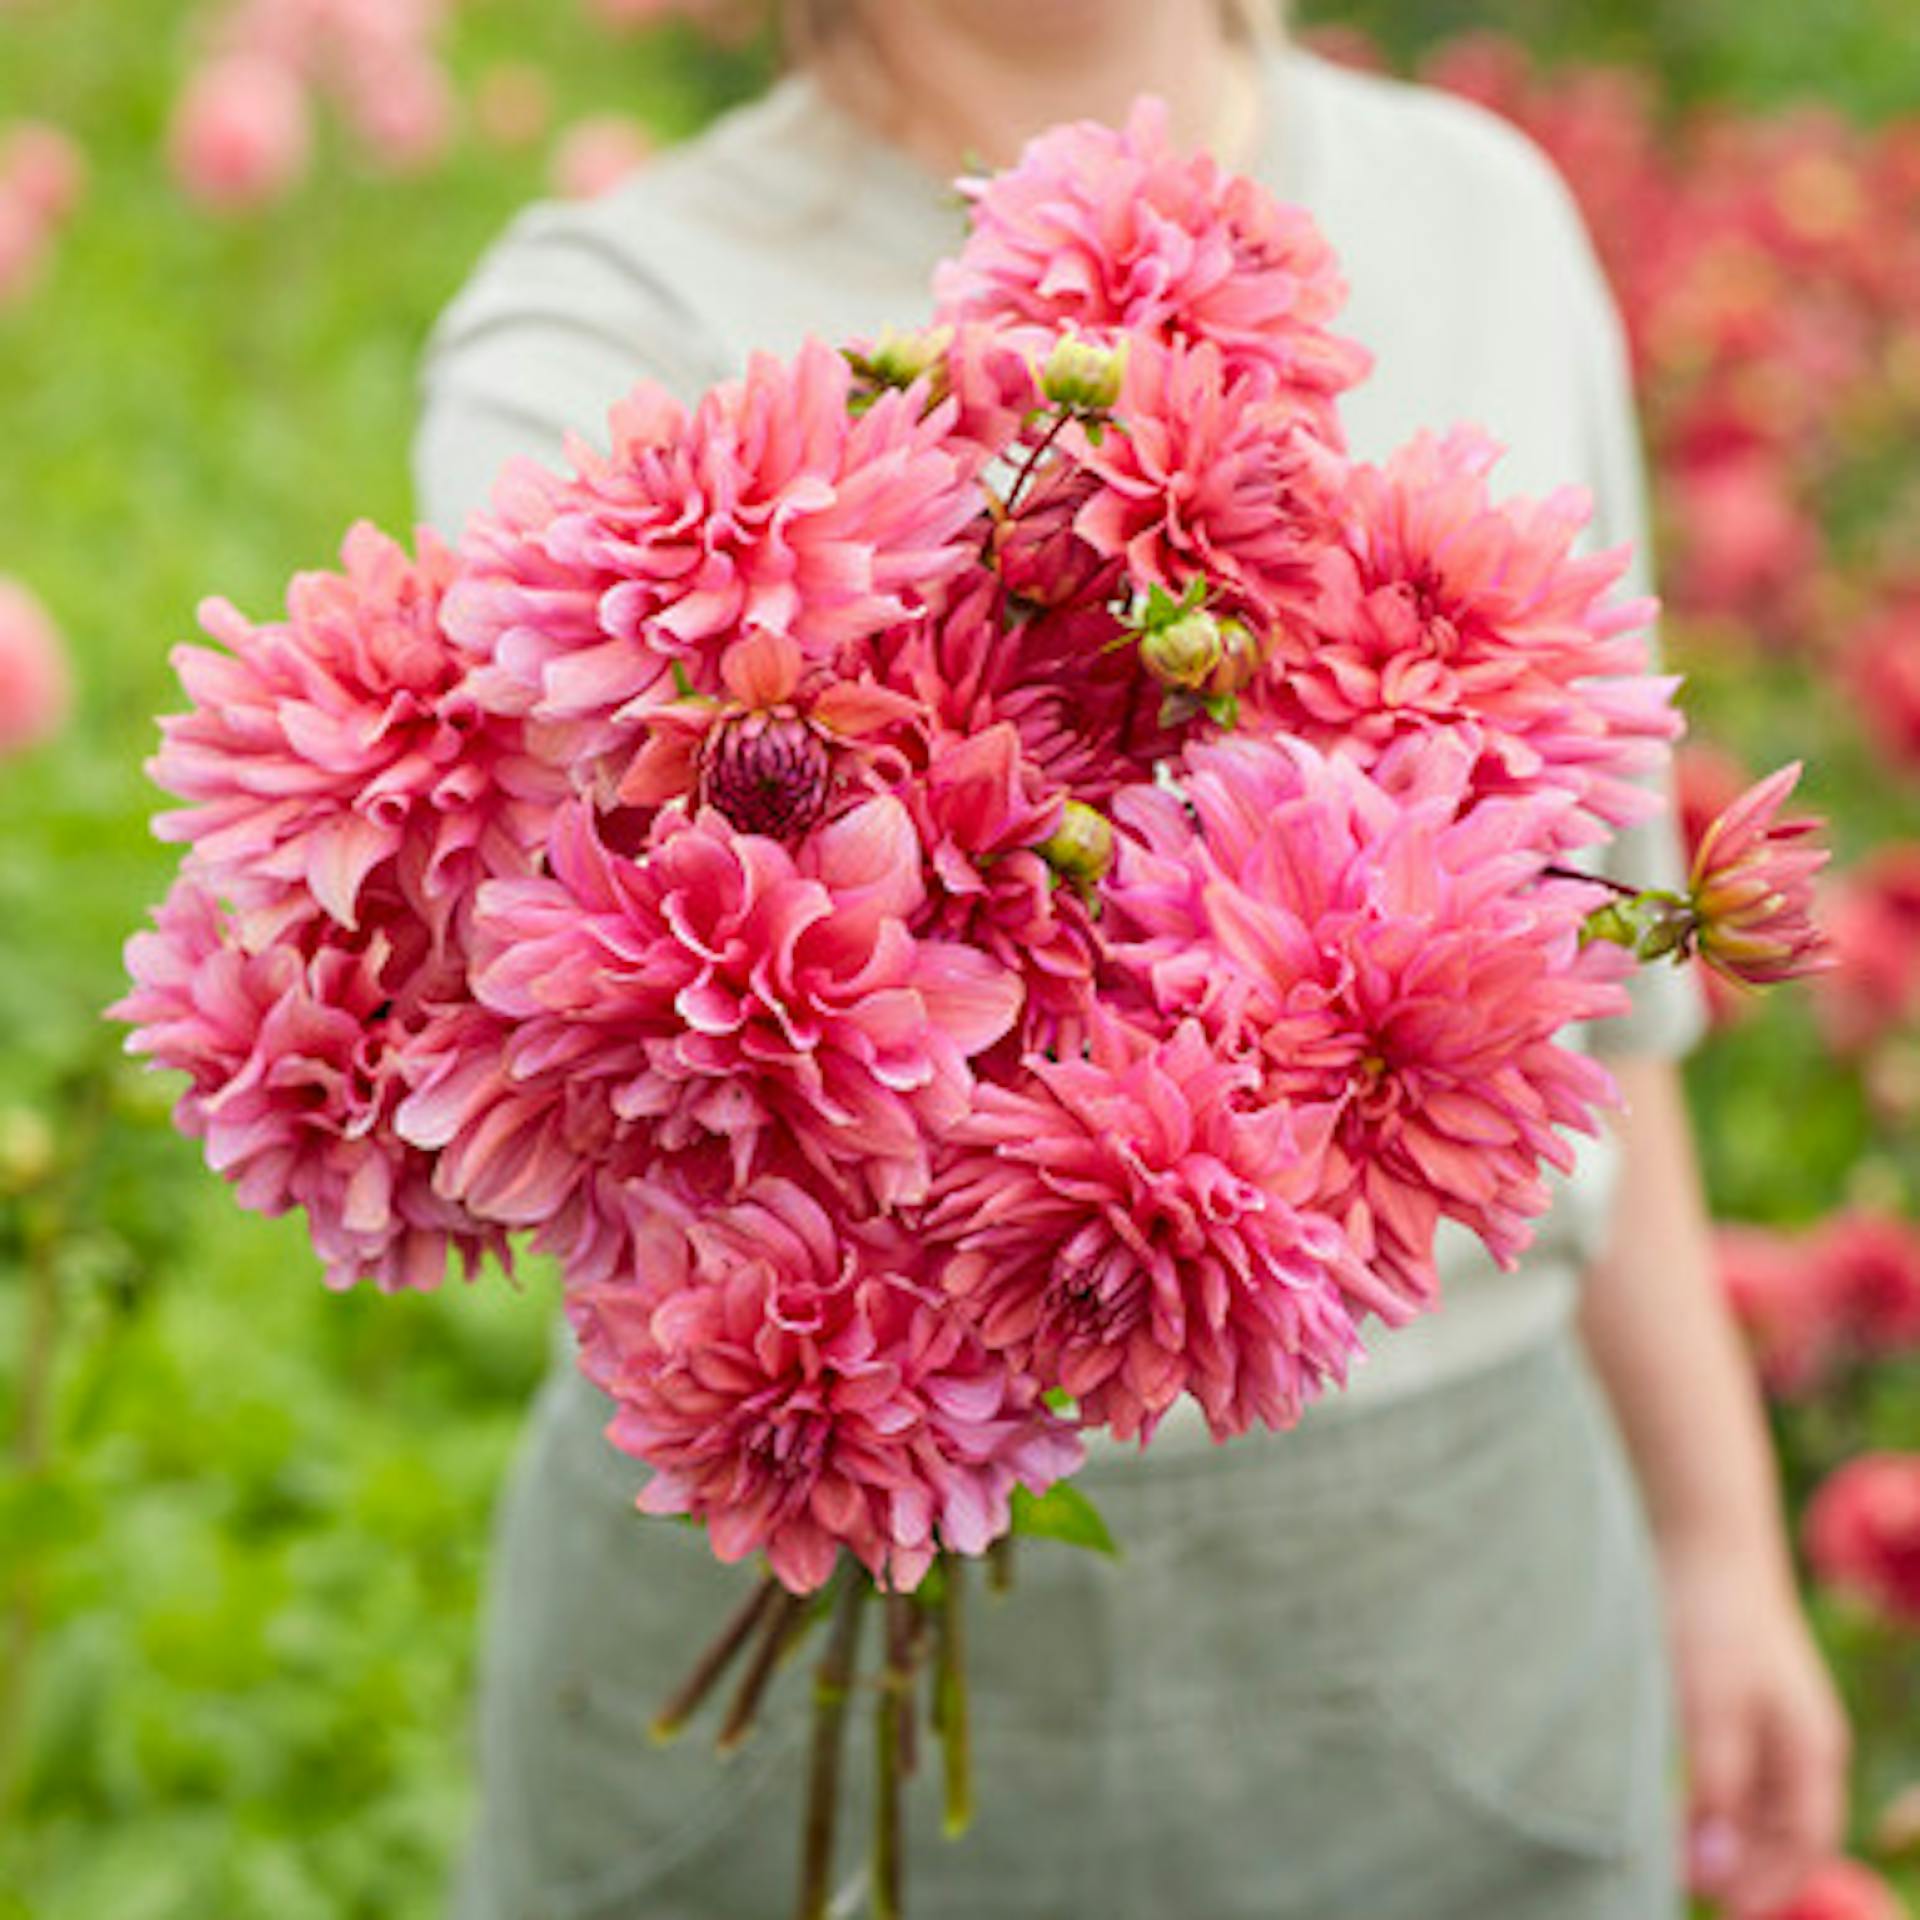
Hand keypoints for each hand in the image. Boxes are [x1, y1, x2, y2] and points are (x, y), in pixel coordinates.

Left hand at [1663, 1536, 1850, 1915]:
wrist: (1700, 1533)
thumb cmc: (1713, 1616)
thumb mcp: (1713, 1706)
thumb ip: (1718, 1786)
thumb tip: (1713, 1867)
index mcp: (1810, 1748)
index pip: (1804, 1842)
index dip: (1765, 1882)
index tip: (1718, 1910)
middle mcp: (1794, 1740)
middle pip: (1777, 1828)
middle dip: (1738, 1866)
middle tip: (1677, 1886)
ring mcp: (1762, 1717)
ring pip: (1746, 1800)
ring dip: (1714, 1833)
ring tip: (1661, 1854)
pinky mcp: (1724, 1695)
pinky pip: (1722, 1766)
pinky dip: (1698, 1794)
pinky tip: (1658, 1801)